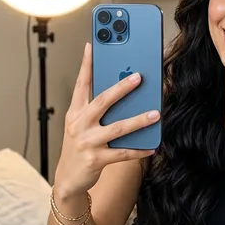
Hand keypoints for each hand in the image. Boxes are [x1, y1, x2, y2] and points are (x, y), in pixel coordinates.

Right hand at [53, 42, 158, 197]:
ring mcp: (87, 142)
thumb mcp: (81, 126)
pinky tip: (152, 146)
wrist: (68, 178)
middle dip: (121, 88)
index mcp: (75, 113)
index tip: (91, 46)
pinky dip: (139, 150)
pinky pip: (123, 154)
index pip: (81, 84)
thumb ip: (95, 110)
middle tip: (138, 77)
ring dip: (139, 120)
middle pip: (102, 101)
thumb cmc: (79, 147)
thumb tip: (121, 93)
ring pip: (117, 128)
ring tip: (156, 114)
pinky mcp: (96, 159)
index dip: (86, 65)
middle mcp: (79, 125)